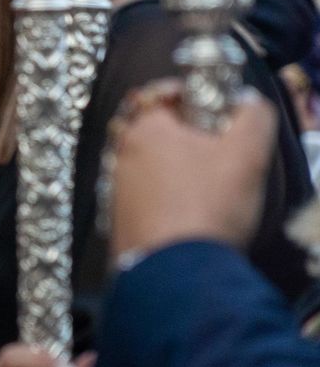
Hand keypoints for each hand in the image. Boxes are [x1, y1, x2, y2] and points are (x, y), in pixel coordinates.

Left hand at [108, 81, 276, 259]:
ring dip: (168, 167)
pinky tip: (183, 211)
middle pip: (150, 130)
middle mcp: (121, 155)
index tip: (211, 110)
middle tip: (211, 148)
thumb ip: (253, 117)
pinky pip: (140, 196)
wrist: (173, 271)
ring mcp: (114, 189)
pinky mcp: (116, 220)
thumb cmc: (208, 206)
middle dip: (178, 134)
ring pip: (143, 164)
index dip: (187, 96)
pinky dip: (160, 196)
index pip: (159, 95)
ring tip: (201, 183)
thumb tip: (248, 101)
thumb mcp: (247, 155)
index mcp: (146, 130)